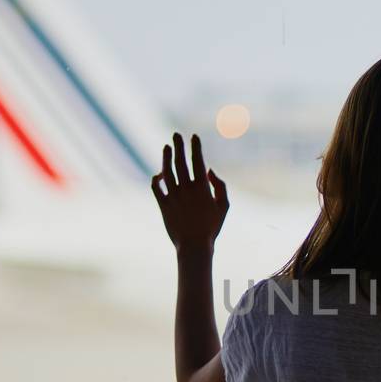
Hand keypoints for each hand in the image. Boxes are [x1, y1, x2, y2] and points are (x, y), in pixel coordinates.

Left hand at [152, 132, 228, 252]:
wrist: (194, 246)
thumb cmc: (211, 227)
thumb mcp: (224, 206)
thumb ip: (220, 186)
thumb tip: (209, 170)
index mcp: (202, 188)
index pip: (198, 161)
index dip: (195, 147)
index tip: (194, 136)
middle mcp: (186, 189)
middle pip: (180, 162)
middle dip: (179, 146)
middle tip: (176, 134)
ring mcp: (173, 196)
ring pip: (167, 171)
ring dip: (166, 158)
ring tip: (166, 147)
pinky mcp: (163, 205)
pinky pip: (156, 187)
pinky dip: (156, 178)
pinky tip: (159, 173)